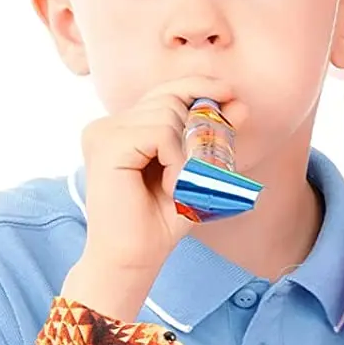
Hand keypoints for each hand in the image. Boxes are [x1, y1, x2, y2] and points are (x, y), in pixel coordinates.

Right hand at [77, 77, 243, 289]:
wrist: (135, 257)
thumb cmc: (162, 219)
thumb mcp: (196, 171)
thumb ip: (213, 136)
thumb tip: (239, 103)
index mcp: (123, 128)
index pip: (165, 91)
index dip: (199, 87)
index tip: (231, 93)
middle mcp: (108, 125)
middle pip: (170, 98)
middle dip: (198, 130)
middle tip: (197, 172)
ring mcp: (104, 132)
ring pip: (168, 114)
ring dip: (186, 154)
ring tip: (176, 186)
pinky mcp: (107, 144)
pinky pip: (160, 133)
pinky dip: (176, 160)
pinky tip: (169, 186)